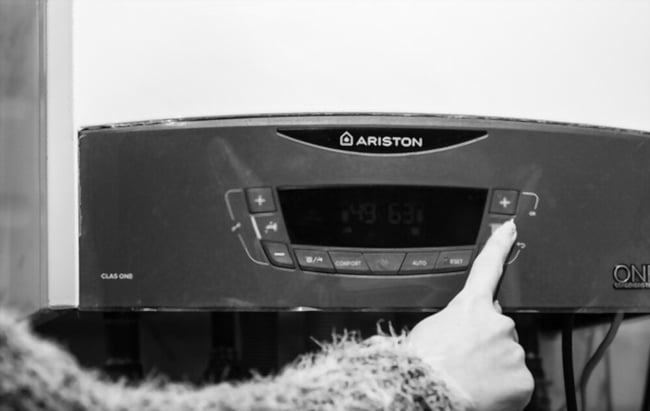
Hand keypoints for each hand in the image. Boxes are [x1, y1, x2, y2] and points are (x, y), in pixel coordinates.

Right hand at [407, 220, 533, 410]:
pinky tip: (484, 394)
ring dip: (492, 369)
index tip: (511, 228)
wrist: (430, 394)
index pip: (487, 268)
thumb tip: (459, 330)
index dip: (500, 245)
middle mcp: (497, 322)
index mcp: (469, 306)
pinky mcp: (523, 378)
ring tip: (469, 381)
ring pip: (507, 358)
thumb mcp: (427, 331)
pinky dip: (503, 390)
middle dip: (486, 344)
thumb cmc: (422, 366)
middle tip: (465, 363)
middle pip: (498, 328)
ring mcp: (513, 350)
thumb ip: (452, 322)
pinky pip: (516, 383)